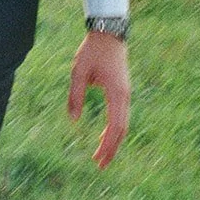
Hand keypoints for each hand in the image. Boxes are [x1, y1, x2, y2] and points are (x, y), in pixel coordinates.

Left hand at [67, 30, 129, 168]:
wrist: (108, 34)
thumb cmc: (92, 51)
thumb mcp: (78, 71)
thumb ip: (75, 95)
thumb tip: (73, 119)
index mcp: (117, 93)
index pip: (115, 127)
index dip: (107, 145)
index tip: (98, 159)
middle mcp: (125, 97)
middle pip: (121, 130)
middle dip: (111, 149)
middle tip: (100, 165)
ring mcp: (126, 94)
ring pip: (123, 124)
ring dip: (114, 141)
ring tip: (102, 156)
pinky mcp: (123, 91)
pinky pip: (121, 116)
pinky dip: (115, 130)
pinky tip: (106, 137)